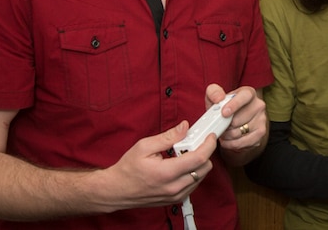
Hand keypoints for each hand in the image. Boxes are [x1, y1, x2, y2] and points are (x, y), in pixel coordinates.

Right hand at [98, 122, 214, 210]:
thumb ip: (168, 137)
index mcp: (166, 172)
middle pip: (205, 168)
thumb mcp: (144, 146)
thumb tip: (185, 127)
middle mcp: (174, 187)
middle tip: (194, 143)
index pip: (199, 158)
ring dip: (199, 163)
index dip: (208, 145)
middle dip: (204, 153)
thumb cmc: (128, 169)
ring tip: (184, 155)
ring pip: (201, 177)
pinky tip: (182, 165)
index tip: (210, 136)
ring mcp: (176, 196)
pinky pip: (194, 185)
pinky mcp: (176, 199)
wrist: (117, 190)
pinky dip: (193, 173)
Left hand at [205, 84, 267, 163]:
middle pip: (239, 119)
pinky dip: (232, 144)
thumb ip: (213, 92)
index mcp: (248, 93)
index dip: (234, 105)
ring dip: (227, 136)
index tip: (224, 113)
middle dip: (225, 125)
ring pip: (240, 132)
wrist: (234, 121)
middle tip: (219, 125)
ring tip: (223, 133)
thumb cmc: (224, 107)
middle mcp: (258, 105)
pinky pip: (244, 142)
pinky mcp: (261, 133)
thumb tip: (218, 98)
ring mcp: (262, 120)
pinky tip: (227, 140)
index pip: (245, 96)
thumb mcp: (215, 97)